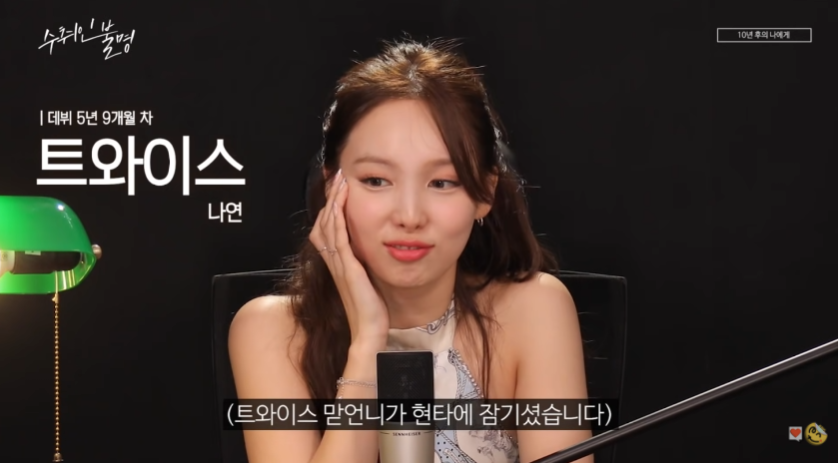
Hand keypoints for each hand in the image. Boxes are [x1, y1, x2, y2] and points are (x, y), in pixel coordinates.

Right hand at [309, 169, 389, 348]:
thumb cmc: (372, 311)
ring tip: (340, 180)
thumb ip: (365, 266)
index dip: (330, 208)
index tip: (338, 189)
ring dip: (334, 200)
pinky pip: (339, 236)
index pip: (327, 229)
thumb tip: (371, 252)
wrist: (370, 332)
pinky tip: (342, 200)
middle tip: (336, 176)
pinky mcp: (348, 267)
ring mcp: (339, 264)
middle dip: (330, 197)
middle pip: (324, 222)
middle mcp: (335, 262)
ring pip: (329, 225)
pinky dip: (339, 215)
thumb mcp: (367, 282)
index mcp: (338, 264)